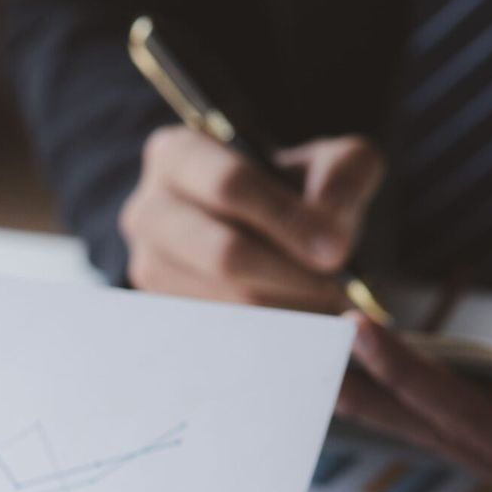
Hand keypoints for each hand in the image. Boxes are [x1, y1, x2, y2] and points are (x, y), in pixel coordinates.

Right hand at [120, 125, 383, 310]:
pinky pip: (222, 336)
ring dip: (288, 311)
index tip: (337, 249)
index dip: (285, 219)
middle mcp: (148, 211)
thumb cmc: (296, 191)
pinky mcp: (164, 313)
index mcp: (178, 154)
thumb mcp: (330, 163)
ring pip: (226, 304)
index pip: (228, 185)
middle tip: (339, 289)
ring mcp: (149, 267)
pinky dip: (271, 337)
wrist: (269, 231)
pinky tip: (302, 324)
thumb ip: (343, 176)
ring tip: (328, 307)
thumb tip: (330, 229)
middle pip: (223, 254)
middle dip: (291, 276)